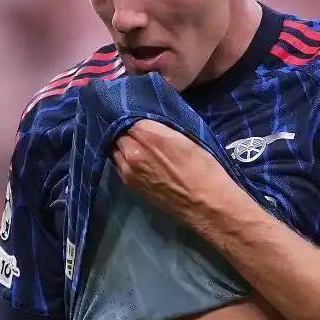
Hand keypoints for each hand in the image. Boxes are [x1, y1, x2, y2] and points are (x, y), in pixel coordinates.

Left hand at [111, 119, 229, 220]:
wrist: (205, 204)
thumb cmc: (203, 168)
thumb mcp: (185, 138)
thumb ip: (160, 128)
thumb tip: (147, 123)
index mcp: (149, 135)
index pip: (129, 116)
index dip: (134, 116)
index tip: (139, 116)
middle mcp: (133, 151)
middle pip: (119, 132)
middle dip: (126, 129)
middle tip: (137, 129)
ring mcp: (128, 170)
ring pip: (114, 148)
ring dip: (121, 144)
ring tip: (133, 142)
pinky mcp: (129, 184)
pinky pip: (118, 164)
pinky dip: (122, 157)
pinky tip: (133, 157)